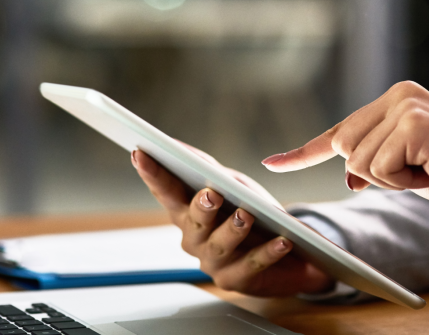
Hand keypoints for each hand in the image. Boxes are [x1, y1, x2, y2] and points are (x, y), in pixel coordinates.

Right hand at [131, 149, 332, 295]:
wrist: (288, 252)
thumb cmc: (253, 211)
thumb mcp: (233, 185)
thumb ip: (209, 170)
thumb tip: (180, 148)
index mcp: (187, 210)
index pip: (165, 190)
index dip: (152, 173)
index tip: (140, 152)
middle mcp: (194, 238)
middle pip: (193, 220)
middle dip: (201, 207)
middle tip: (211, 194)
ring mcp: (213, 261)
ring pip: (220, 245)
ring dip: (233, 228)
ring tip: (247, 215)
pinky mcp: (237, 280)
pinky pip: (252, 265)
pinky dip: (267, 251)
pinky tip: (282, 240)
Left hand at [262, 81, 428, 226]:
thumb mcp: (404, 168)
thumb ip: (372, 163)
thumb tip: (347, 175)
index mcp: (394, 97)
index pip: (340, 130)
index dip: (304, 152)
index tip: (271, 163)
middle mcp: (398, 94)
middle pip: (345, 148)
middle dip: (374, 174)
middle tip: (418, 170)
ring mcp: (405, 107)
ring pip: (358, 163)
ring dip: (391, 180)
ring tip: (428, 168)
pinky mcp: (413, 125)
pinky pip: (378, 170)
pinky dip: (402, 182)